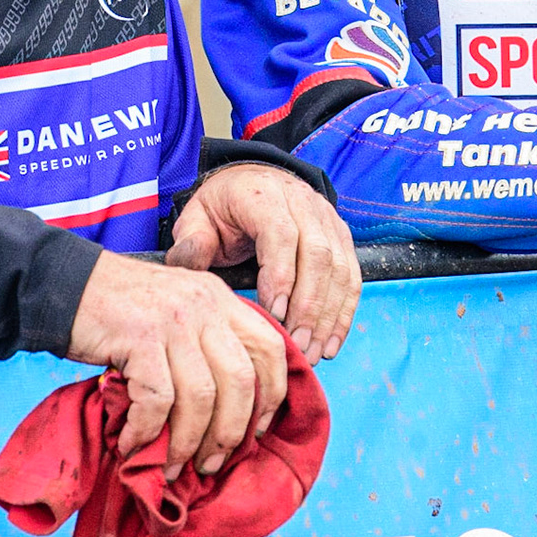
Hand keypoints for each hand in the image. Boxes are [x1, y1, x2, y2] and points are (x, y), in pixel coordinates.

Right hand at [66, 252, 287, 479]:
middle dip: (230, 432)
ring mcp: (173, 319)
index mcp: (220, 299)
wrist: (65, 283)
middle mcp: (204, 304)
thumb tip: (231, 413)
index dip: (272, 395)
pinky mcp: (139, 336)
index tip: (258, 430)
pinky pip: (157, 400)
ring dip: (186, 442)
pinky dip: (146, 431)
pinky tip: (132, 444)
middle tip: (211, 463)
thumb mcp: (179, 312)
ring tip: (171, 465)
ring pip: (201, 396)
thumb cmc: (122, 309)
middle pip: (240, 380)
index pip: (270, 347)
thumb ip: (207, 344)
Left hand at [167, 163, 361, 364]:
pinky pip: (351, 277)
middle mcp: (303, 202)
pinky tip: (329, 343)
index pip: (282, 234)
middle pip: (318, 255)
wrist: (254, 183)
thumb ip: (191, 242)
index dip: (281, 276)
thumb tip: (185, 266)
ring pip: (339, 269)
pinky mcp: (341, 237)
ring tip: (312, 353)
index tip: (273, 315)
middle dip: (309, 307)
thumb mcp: (197, 217)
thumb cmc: (223, 207)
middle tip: (295, 346)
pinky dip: (344, 313)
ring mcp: (327, 219)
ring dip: (329, 315)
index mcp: (264, 196)